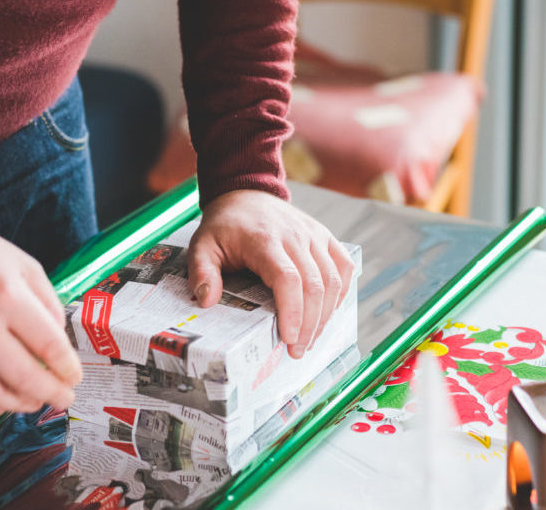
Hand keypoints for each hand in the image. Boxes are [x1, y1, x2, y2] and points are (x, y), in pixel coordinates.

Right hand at [0, 220, 81, 414]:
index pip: (48, 346)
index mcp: (6, 296)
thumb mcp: (24, 265)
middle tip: (63, 399)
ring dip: (18, 405)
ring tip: (34, 402)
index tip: (75, 377)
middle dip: (51, 394)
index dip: (67, 368)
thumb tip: (59, 343)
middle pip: (22, 378)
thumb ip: (48, 303)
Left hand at [188, 190, 354, 358]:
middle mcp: (295, 236)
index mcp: (265, 240)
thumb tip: (206, 301)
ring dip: (326, 315)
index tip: (290, 339)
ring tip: (310, 338)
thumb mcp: (202, 245)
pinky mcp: (324, 237)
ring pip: (333, 280)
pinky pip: (343, 266)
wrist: (246, 194)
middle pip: (315, 286)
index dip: (293, 312)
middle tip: (298, 350)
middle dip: (311, 324)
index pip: (288, 279)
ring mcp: (313, 235)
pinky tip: (327, 313)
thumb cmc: (225, 225)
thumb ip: (202, 273)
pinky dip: (341, 292)